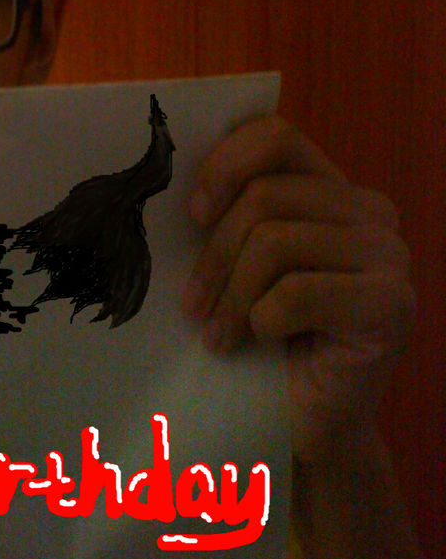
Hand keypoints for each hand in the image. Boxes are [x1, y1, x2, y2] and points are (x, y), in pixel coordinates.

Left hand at [182, 116, 414, 464]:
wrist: (309, 423)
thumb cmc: (267, 335)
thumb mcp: (243, 260)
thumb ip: (230, 211)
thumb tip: (167, 170)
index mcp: (335, 188)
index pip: (276, 136)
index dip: (225, 165)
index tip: (192, 213)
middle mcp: (372, 212)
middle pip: (266, 195)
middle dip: (215, 254)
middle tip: (192, 304)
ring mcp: (390, 256)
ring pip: (276, 242)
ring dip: (232, 296)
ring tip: (216, 334)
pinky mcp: (392, 305)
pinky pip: (298, 293)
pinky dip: (263, 321)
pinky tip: (261, 343)